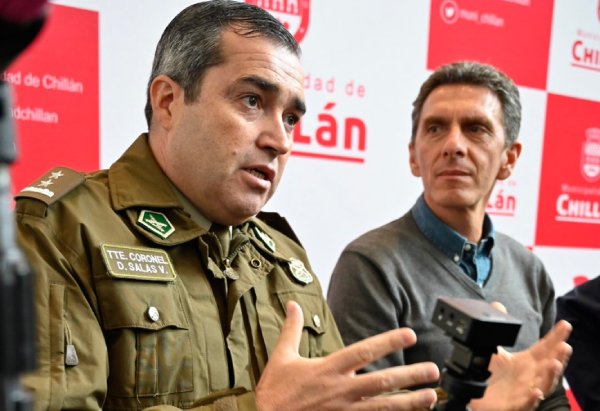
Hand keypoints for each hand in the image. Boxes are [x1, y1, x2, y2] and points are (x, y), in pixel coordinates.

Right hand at [256, 300, 439, 410]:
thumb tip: (293, 304)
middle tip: (432, 370)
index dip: (388, 342)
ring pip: (383, 407)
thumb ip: (291, 329)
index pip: (364, 352)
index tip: (409, 335)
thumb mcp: (281, 356)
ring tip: (430, 397)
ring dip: (409, 402)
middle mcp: (341, 390)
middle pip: (382, 382)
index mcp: (328, 369)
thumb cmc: (275, 393)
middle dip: (409, 376)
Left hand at [469, 320, 571, 410]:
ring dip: (550, 376)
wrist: (475, 394)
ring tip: (555, 364)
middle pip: (548, 366)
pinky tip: (536, 392)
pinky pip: (525, 404)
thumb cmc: (490, 373)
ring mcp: (523, 391)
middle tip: (565, 346)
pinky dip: (532, 399)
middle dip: (559, 357)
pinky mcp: (512, 404)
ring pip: (542, 385)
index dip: (556, 336)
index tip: (565, 324)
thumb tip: (498, 306)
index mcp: (527, 362)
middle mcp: (529, 376)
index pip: (545, 347)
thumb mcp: (493, 348)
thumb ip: (497, 327)